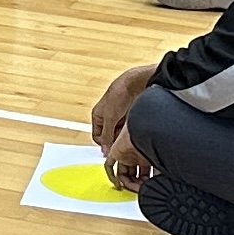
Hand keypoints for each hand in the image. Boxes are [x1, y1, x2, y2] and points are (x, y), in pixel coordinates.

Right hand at [90, 62, 157, 179]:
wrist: (135, 83)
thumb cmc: (119, 94)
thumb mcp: (110, 118)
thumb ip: (107, 135)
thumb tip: (105, 151)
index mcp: (97, 115)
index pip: (97, 137)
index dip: (104, 144)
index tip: (112, 151)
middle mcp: (107, 117)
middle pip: (109, 136)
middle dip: (115, 141)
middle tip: (122, 146)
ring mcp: (119, 116)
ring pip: (119, 133)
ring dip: (123, 136)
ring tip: (129, 136)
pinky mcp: (129, 115)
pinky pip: (127, 129)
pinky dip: (130, 132)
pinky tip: (134, 131)